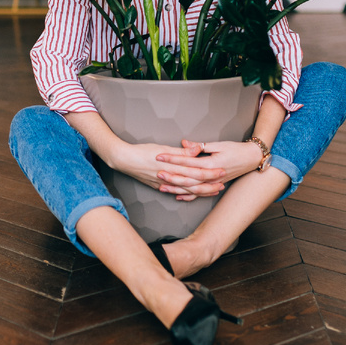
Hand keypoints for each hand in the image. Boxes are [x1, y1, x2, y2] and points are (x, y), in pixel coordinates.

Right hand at [108, 140, 225, 200]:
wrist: (123, 160)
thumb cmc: (142, 151)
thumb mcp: (163, 149)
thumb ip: (182, 152)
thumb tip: (197, 150)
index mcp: (173, 167)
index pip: (196, 171)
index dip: (210, 173)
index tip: (221, 171)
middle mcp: (170, 178)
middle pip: (194, 184)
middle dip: (209, 185)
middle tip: (222, 184)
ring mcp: (164, 184)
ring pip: (186, 190)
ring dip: (200, 191)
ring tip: (211, 191)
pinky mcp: (158, 186)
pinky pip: (175, 192)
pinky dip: (184, 194)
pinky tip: (190, 195)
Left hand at [156, 139, 264, 192]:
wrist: (251, 159)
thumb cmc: (236, 149)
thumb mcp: (218, 144)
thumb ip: (200, 145)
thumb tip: (184, 143)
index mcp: (211, 163)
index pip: (187, 161)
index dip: (172, 159)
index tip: (160, 156)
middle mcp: (211, 176)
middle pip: (187, 178)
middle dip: (171, 176)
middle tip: (157, 172)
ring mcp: (212, 183)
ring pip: (191, 189)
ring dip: (176, 188)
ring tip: (162, 186)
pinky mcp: (214, 186)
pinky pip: (199, 194)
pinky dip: (188, 196)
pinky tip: (177, 196)